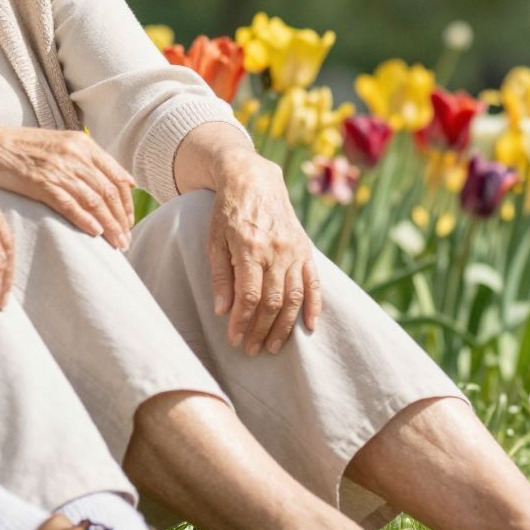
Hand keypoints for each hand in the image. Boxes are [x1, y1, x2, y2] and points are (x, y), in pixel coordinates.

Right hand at [0, 126, 134, 247]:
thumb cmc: (20, 151)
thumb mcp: (58, 147)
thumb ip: (86, 162)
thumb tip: (119, 183)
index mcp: (81, 144)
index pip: (117, 176)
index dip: (127, 203)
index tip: (129, 222)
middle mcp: (73, 153)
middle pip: (109, 191)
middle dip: (122, 219)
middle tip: (126, 240)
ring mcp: (56, 167)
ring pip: (94, 200)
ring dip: (110, 225)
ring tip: (117, 245)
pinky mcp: (39, 181)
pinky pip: (70, 203)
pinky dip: (86, 219)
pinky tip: (95, 233)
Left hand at [206, 159, 321, 355]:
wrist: (253, 179)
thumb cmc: (227, 212)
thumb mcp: (214, 240)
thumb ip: (220, 276)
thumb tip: (223, 311)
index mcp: (250, 248)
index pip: (248, 296)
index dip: (242, 322)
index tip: (235, 340)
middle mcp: (276, 251)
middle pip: (272, 301)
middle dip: (261, 330)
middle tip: (252, 349)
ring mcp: (294, 250)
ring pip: (294, 297)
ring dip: (284, 326)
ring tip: (273, 346)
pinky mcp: (305, 249)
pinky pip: (314, 282)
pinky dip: (315, 305)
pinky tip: (310, 326)